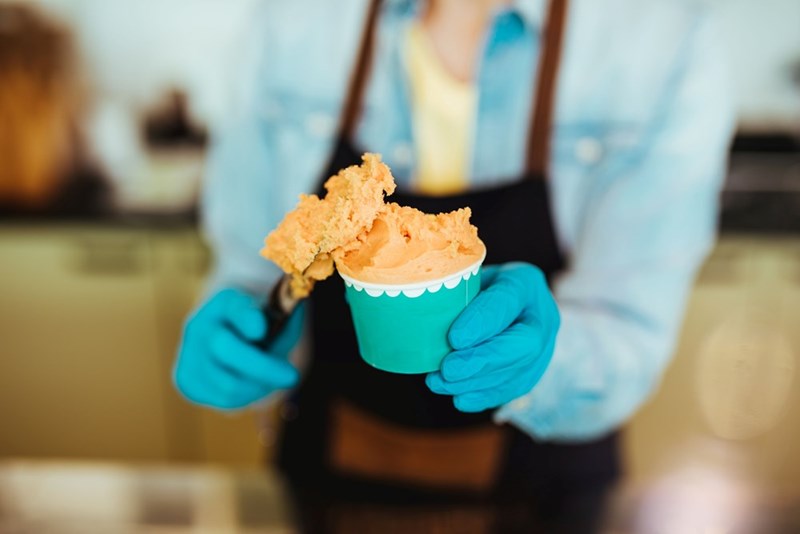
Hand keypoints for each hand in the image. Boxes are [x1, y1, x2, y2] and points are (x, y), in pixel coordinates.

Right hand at [174, 288, 303, 409]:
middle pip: (225, 347)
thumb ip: (287, 317)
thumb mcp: (278, 317)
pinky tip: (253, 386)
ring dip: (258, 387)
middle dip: (262, 367)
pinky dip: (245, 397)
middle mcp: (201, 323)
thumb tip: (296, 310)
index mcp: (226, 301)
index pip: (235, 308)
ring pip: (226, 382)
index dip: (246, 319)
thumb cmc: (263, 327)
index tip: (260, 330)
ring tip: (272, 381)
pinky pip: (221, 398)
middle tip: (293, 376)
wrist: (228, 340)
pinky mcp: (186, 378)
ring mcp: (189, 351)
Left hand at [426, 263, 559, 412]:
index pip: (506, 300)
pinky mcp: (535, 370)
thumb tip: (420, 306)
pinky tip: (460, 399)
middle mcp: (542, 315)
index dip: (482, 321)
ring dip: (476, 382)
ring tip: (441, 383)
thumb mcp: (470, 277)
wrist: (510, 305)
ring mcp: (545, 346)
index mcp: (524, 282)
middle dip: (482, 360)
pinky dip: (484, 396)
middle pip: (521, 344)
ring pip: (518, 371)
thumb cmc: (480, 287)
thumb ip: (455, 290)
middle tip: (448, 370)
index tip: (454, 338)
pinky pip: (514, 388)